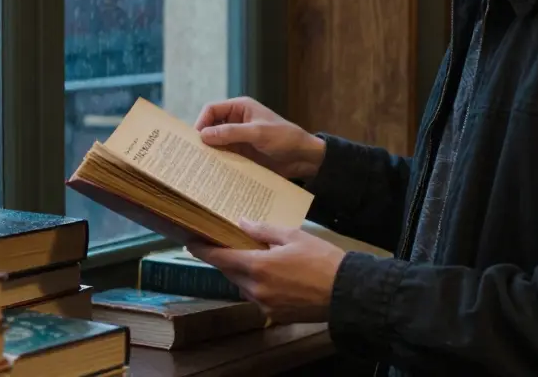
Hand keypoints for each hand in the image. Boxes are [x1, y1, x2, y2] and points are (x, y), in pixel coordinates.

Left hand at [188, 221, 345, 323]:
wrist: (346, 292)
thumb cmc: (322, 259)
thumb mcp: (293, 236)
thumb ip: (263, 230)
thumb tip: (241, 223)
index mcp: (258, 267)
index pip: (220, 258)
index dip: (202, 250)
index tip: (190, 242)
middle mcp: (256, 289)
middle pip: (230, 272)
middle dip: (228, 259)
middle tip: (230, 244)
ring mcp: (264, 305)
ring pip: (243, 285)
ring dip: (245, 272)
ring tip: (260, 258)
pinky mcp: (275, 314)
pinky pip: (258, 297)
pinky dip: (259, 285)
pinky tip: (276, 276)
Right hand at [194, 96, 325, 179]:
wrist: (303, 158)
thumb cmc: (285, 138)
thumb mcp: (258, 133)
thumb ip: (231, 132)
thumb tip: (203, 135)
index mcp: (240, 108)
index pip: (212, 110)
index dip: (201, 122)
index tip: (197, 139)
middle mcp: (236, 121)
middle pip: (211, 127)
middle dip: (203, 139)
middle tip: (194, 154)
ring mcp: (238, 138)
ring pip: (216, 143)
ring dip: (210, 152)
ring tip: (201, 165)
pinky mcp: (242, 153)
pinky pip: (225, 156)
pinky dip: (219, 162)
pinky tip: (213, 171)